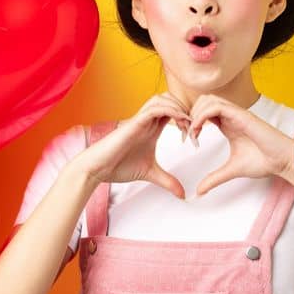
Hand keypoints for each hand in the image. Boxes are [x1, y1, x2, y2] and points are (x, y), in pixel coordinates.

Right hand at [72, 93, 191, 198]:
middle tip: (194, 127)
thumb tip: (183, 194)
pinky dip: (170, 111)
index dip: (188, 117)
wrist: (98, 168)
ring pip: (163, 98)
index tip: (196, 134)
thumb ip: (168, 181)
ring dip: (179, 108)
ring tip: (188, 125)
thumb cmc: (119, 166)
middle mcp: (147, 120)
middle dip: (186, 109)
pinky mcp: (134, 122)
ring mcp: (140, 119)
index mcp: (152, 127)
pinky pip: (155, 108)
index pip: (173, 110)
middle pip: (171, 98)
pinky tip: (180, 123)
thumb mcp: (151, 174)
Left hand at [187, 93, 293, 195]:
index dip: (192, 121)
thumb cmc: (264, 162)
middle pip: (203, 100)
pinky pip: (216, 106)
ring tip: (192, 132)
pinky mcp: (242, 115)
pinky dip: (203, 115)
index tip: (188, 139)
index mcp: (229, 124)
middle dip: (190, 113)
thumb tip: (199, 191)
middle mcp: (232, 115)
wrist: (283, 160)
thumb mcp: (232, 170)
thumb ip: (215, 178)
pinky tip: (199, 130)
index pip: (204, 111)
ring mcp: (237, 113)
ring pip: (208, 99)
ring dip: (195, 113)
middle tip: (187, 134)